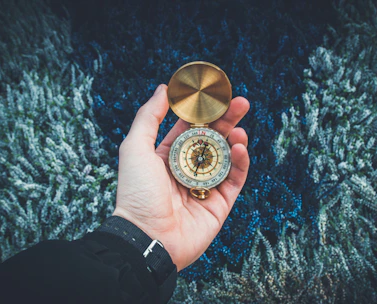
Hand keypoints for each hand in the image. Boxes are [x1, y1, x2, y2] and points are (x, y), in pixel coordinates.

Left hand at [112, 84, 249, 270]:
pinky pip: (234, 180)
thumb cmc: (137, 192)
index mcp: (168, 156)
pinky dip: (240, 163)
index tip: (216, 94)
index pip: (190, 128)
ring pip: (227, 158)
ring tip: (240, 127)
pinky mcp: (220, 204)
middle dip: (227, 120)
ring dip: (235, 139)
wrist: (147, 237)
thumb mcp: (135, 148)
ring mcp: (205, 186)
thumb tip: (163, 89)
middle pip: (213, 139)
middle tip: (240, 102)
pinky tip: (240, 147)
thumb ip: (149, 117)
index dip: (204, 111)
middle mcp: (188, 169)